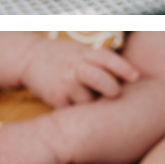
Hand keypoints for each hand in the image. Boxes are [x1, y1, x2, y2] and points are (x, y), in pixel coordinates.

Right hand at [22, 38, 138, 107]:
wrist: (29, 58)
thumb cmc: (63, 57)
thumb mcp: (80, 50)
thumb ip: (99, 61)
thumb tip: (131, 78)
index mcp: (84, 54)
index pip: (106, 58)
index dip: (123, 67)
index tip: (136, 77)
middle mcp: (75, 68)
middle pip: (99, 79)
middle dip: (111, 89)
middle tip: (115, 94)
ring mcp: (65, 83)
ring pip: (88, 101)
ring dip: (94, 104)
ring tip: (93, 103)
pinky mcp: (55, 98)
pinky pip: (74, 111)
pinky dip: (80, 113)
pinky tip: (79, 110)